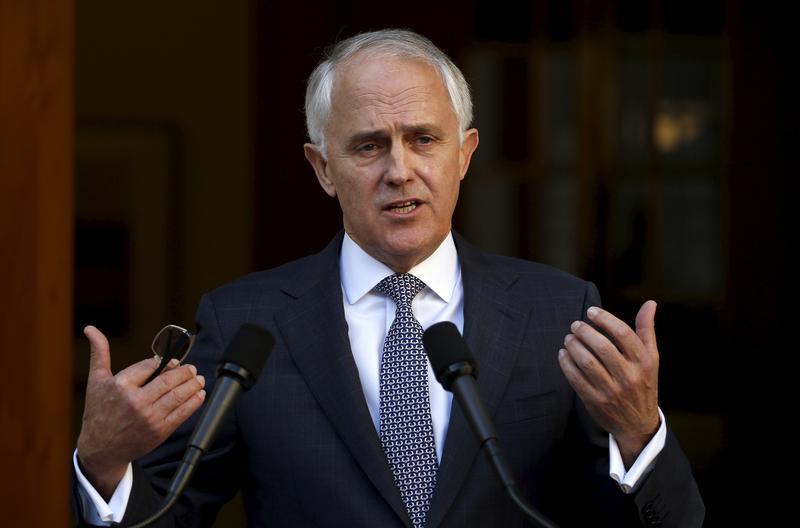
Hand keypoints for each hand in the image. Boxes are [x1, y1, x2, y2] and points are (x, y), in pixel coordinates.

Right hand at [76, 325, 205, 499]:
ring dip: (193, 385)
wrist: (100, 449)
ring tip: (199, 379)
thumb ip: (99, 353)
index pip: (151, 366)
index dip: (166, 362)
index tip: (174, 362)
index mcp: (120, 385)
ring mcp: (149, 417)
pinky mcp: (159, 431)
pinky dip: (194, 402)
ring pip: (178, 396)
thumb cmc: (98, 411)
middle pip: (169, 380)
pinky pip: (182, 413)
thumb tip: (91, 328)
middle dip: (185, 372)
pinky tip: (199, 394)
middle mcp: (135, 401)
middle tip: (192, 369)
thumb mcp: (96, 380)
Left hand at [557, 301, 659, 467]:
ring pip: (587, 362)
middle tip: (575, 325)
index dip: (604, 319)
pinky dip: (566, 364)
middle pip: (602, 347)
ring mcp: (611, 390)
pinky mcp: (595, 401)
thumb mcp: (651, 358)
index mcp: (644, 362)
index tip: (591, 311)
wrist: (638, 424)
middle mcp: (629, 376)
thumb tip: (650, 303)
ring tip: (568, 338)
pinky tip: (563, 354)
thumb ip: (647, 330)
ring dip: (573, 346)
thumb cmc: (643, 383)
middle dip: (584, 332)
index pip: (623, 334)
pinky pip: (576, 379)